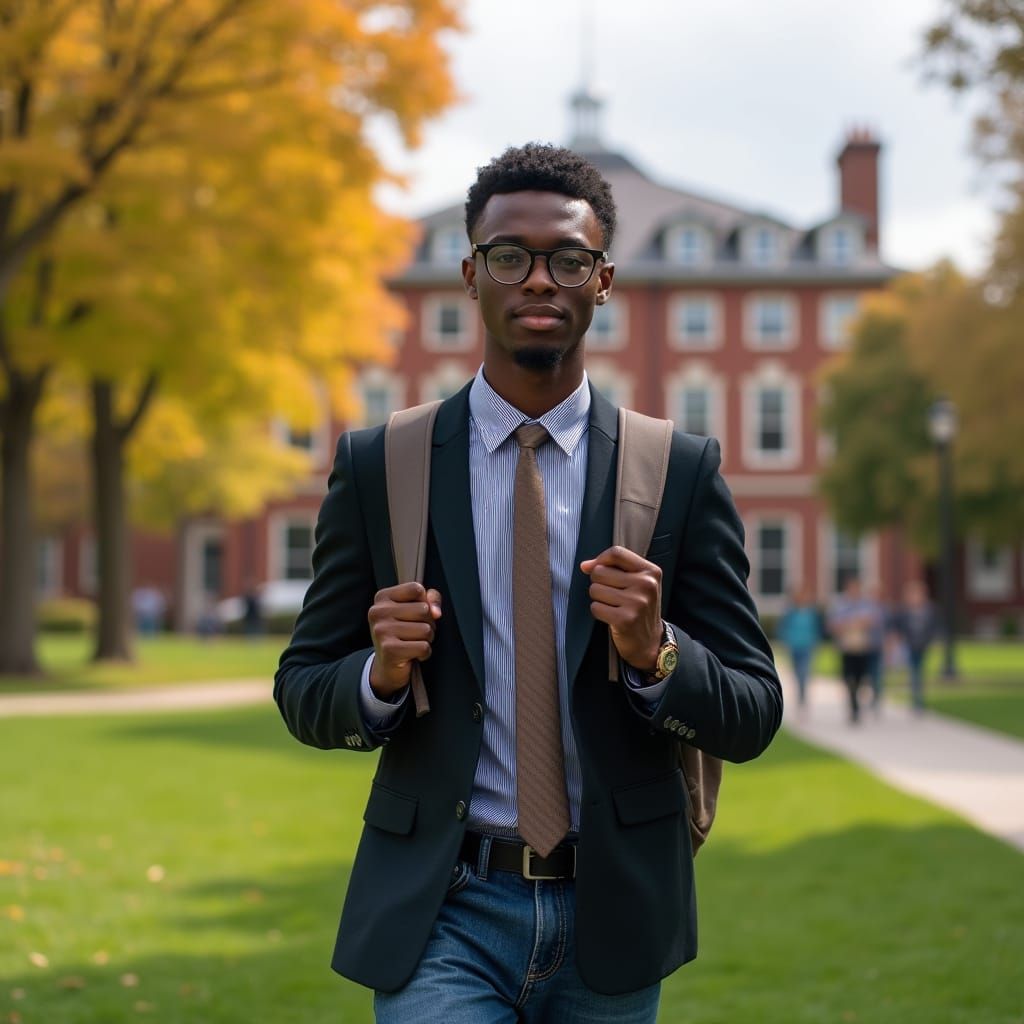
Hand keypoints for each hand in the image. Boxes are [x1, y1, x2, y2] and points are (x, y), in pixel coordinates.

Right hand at [367, 582, 441, 698]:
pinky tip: (413, 654)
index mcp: (382, 597)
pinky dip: (424, 653)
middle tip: (415, 632)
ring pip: (426, 629)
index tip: (416, 614)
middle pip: (424, 609)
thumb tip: (436, 612)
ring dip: (427, 639)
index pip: (416, 589)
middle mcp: (378, 612)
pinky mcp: (389, 650)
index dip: (425, 602)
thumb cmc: (403, 633)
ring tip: (413, 643)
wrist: (387, 666)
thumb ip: (430, 599)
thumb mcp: (413, 610)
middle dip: (428, 624)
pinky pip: (423, 647)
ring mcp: (381, 631)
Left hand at [580, 546, 662, 672]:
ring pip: (595, 590)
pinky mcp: (625, 619)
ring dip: (599, 599)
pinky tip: (612, 617)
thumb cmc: (639, 608)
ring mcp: (637, 603)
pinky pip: (595, 607)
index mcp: (651, 572)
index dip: (600, 559)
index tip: (596, 568)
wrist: (650, 642)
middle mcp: (646, 585)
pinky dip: (599, 612)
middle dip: (599, 583)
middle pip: (600, 571)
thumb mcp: (636, 583)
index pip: (617, 552)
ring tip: (614, 606)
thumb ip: (613, 569)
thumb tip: (585, 566)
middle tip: (613, 595)